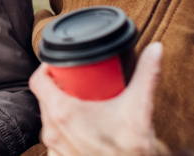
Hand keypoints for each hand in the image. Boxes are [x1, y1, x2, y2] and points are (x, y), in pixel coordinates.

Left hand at [29, 43, 163, 155]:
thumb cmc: (130, 151)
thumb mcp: (139, 108)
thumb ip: (147, 75)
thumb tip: (156, 49)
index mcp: (63, 113)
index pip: (38, 80)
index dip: (47, 68)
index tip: (61, 65)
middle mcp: (53, 131)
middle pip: (44, 98)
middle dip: (59, 87)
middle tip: (78, 82)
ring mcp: (55, 148)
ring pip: (49, 120)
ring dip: (62, 110)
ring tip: (82, 104)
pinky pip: (55, 139)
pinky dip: (65, 131)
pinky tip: (82, 129)